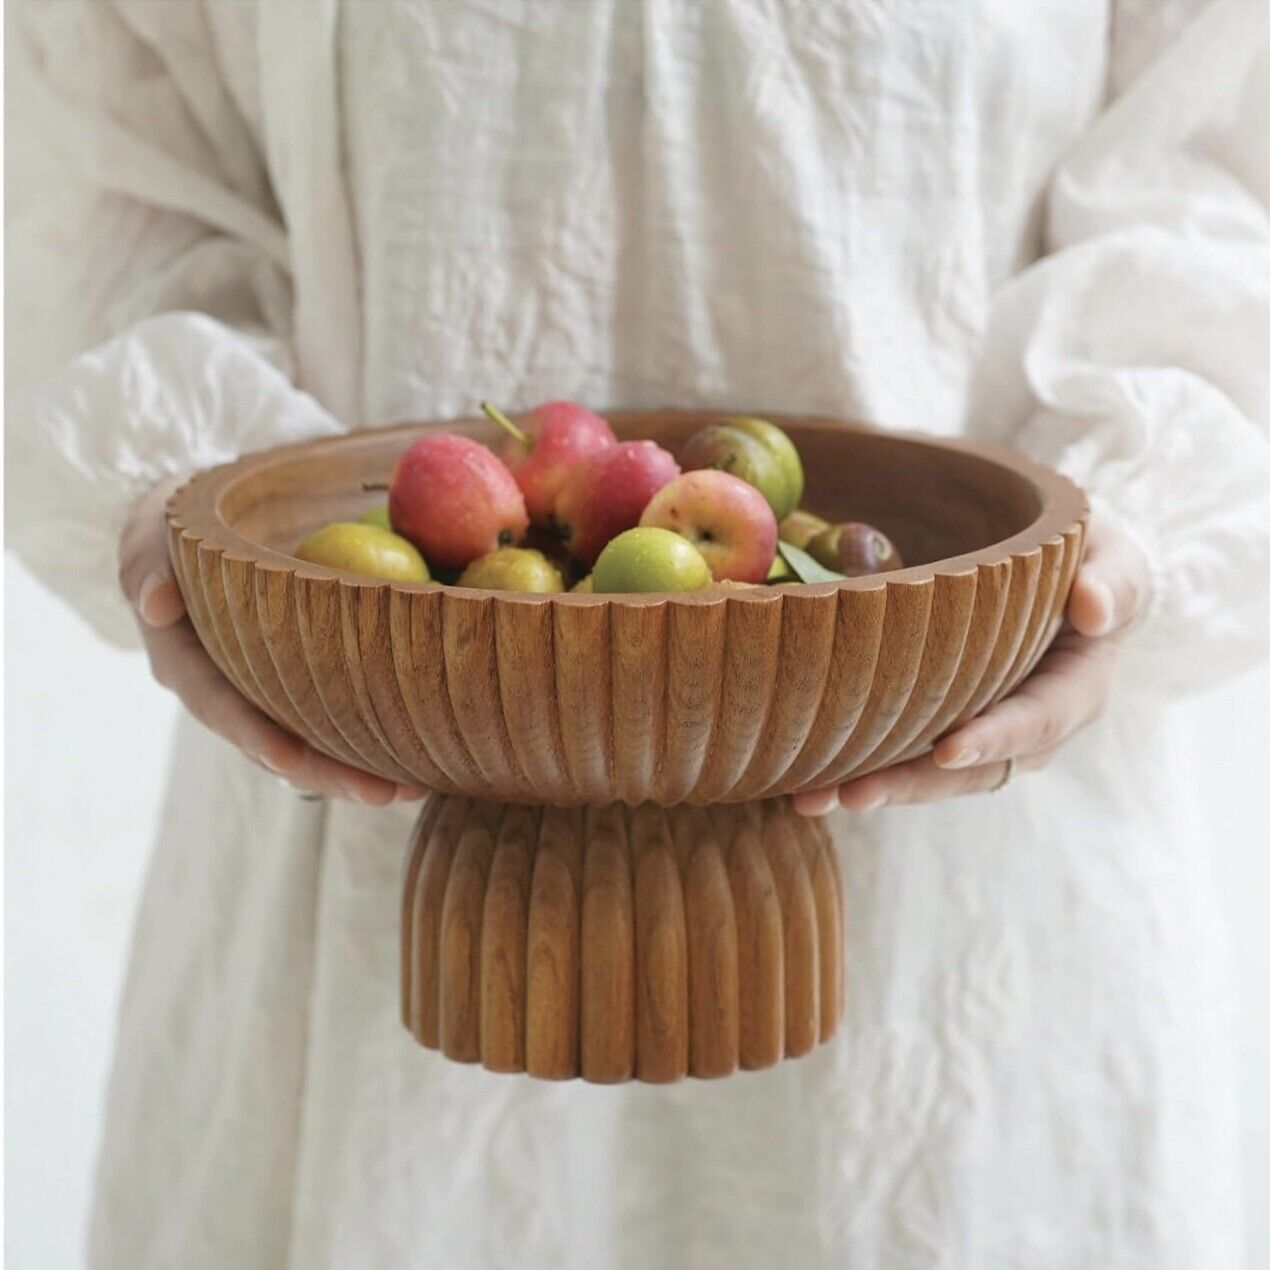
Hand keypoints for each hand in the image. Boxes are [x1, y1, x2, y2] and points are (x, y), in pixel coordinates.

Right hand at [120, 477, 424, 804]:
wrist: (196, 535)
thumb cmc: (176, 530)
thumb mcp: (150, 537)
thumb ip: (146, 566)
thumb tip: (154, 603)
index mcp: (186, 666)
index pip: (220, 707)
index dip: (253, 735)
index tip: (289, 760)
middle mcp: (226, 695)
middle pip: (276, 747)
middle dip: (328, 774)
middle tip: (382, 794)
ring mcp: (263, 697)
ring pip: (309, 749)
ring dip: (356, 773)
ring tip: (412, 791)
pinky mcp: (296, 689)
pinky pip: (331, 723)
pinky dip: (367, 744)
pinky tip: (418, 760)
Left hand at [792, 516, 1149, 815]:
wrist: (1047, 563)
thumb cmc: (1082, 553)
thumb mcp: (1113, 552)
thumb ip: (1115, 576)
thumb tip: (1094, 608)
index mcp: (1076, 688)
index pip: (1041, 719)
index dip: (997, 737)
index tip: (948, 748)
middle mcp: (1027, 724)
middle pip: (972, 768)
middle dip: (912, 784)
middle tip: (852, 793)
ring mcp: (979, 730)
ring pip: (928, 773)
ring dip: (873, 787)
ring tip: (812, 798)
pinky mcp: (936, 723)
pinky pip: (900, 753)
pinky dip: (853, 766)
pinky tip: (799, 780)